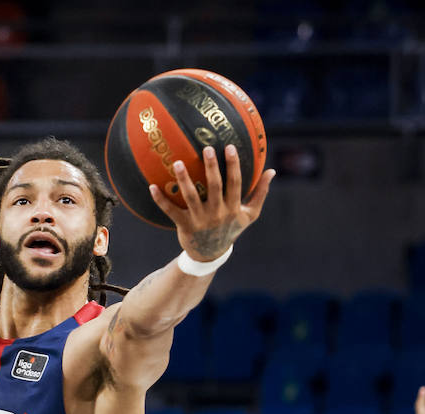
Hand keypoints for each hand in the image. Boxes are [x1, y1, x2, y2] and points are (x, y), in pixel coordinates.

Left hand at [151, 144, 274, 260]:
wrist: (210, 255)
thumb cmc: (230, 229)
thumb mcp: (249, 215)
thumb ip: (260, 193)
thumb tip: (272, 171)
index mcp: (232, 208)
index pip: (235, 183)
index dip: (233, 165)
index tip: (230, 147)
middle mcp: (217, 213)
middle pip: (214, 187)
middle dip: (211, 167)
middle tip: (206, 148)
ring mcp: (199, 220)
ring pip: (191, 197)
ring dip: (184, 180)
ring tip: (178, 163)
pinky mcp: (184, 226)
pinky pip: (171, 211)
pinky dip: (161, 200)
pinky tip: (152, 186)